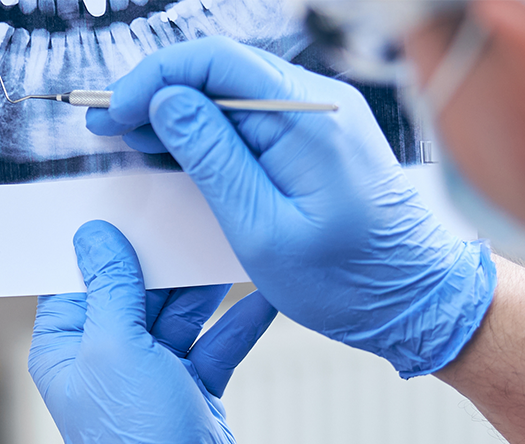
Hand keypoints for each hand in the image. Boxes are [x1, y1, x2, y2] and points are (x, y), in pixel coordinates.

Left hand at [31, 220, 279, 443]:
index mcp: (66, 348)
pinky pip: (215, 341)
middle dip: (166, 258)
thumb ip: (110, 288)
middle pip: (135, 287)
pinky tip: (266, 294)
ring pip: (179, 310)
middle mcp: (105, 358)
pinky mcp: (193, 388)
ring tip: (232, 245)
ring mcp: (151, 374)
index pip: (80, 277)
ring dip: (206, 285)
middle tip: (194, 216)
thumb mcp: (116, 350)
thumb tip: (95, 237)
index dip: (106, 241)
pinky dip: (238, 320)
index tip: (133, 203)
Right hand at [88, 37, 495, 377]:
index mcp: (307, 117)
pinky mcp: (319, 141)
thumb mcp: (262, 229)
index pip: (214, 62)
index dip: (152, 79)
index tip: (112, 113)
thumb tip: (167, 102)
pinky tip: (175, 155)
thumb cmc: (350, 281)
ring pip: (232, 95)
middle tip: (105, 130)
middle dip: (156, 94)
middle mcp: (318, 103)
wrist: (419, 302)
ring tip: (129, 143)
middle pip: (220, 71)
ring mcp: (321, 119)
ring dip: (178, 115)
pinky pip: (254, 120)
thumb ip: (212, 159)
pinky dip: (209, 133)